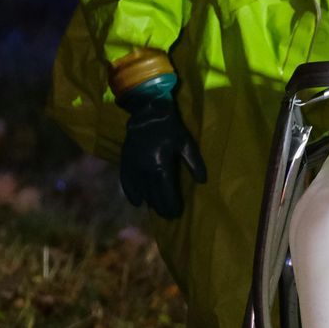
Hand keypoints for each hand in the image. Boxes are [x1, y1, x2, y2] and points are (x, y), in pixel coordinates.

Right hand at [116, 75, 205, 218]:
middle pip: (153, 196)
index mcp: (161, 166)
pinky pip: (126, 182)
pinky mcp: (125, 162)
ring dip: (150, 202)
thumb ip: (194, 163)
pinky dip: (131, 194)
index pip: (166, 193)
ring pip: (141, 191)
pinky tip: (137, 202)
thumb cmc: (170, 128)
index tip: (177, 213)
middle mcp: (145, 170)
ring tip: (157, 210)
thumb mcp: (186, 143)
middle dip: (162, 207)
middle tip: (169, 215)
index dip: (172, 205)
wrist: (147, 112)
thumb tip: (203, 181)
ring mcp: (133, 167)